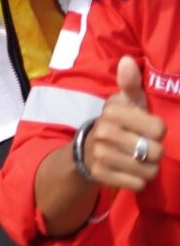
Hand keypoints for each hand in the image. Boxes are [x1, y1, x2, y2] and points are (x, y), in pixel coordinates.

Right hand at [80, 57, 166, 193]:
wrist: (87, 149)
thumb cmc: (119, 122)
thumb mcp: (127, 103)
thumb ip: (131, 84)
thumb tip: (128, 61)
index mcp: (113, 112)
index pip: (159, 130)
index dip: (157, 131)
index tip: (144, 128)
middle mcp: (104, 132)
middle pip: (156, 152)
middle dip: (153, 152)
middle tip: (141, 146)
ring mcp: (101, 155)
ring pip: (149, 171)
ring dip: (147, 168)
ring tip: (135, 159)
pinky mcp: (101, 175)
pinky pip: (138, 184)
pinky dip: (137, 180)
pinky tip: (127, 171)